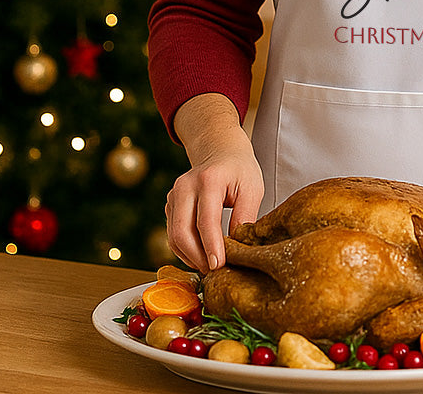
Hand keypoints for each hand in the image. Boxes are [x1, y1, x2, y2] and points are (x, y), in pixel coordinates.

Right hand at [165, 93, 264, 272]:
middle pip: (182, 232)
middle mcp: (185, 186)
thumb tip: (237, 248)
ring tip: (210, 266)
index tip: (219, 266)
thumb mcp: (252, 188)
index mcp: (208, 179)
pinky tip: (201, 255)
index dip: (212, 247)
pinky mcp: (170, 205)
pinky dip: (185, 249)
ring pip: (174, 236)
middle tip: (214, 271)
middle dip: (197, 257)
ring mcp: (174, 195)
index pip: (206, 220)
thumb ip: (245, 216)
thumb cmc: (240, 170)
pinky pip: (173, 234)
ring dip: (190, 256)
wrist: (221, 151)